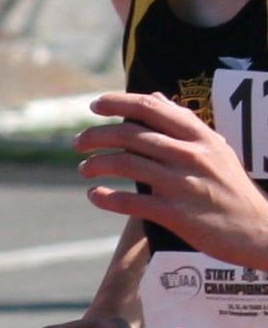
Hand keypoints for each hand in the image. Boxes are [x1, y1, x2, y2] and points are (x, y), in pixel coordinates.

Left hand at [77, 92, 267, 267]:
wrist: (258, 230)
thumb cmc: (230, 188)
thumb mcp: (215, 149)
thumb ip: (183, 124)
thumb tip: (155, 98)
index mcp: (200, 137)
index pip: (152, 109)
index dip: (118, 102)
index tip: (95, 105)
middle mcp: (191, 155)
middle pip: (131, 135)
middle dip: (97, 136)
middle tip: (78, 143)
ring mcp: (182, 184)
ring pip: (126, 164)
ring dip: (96, 164)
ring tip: (84, 169)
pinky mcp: (175, 214)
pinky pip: (130, 202)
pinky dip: (106, 198)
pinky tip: (95, 195)